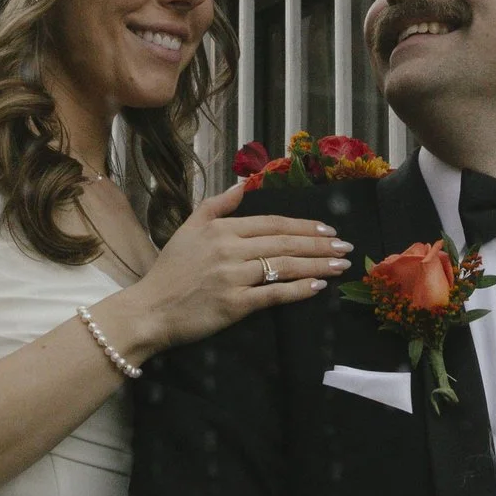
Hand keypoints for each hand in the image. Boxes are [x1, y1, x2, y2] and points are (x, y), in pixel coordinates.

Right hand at [117, 181, 349, 357]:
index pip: (272, 223)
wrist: (150, 310)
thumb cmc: (170, 270)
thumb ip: (217, 205)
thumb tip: (243, 186)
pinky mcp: (234, 305)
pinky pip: (273, 294)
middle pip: (284, 242)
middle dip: (319, 244)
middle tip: (345, 246)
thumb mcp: (188, 228)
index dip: (303, 225)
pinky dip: (298, 290)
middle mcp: (229, 250)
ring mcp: (233, 277)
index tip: (327, 229)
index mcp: (221, 229)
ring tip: (340, 265)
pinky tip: (317, 286)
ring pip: (284, 266)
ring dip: (317, 264)